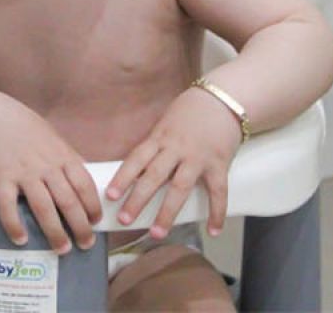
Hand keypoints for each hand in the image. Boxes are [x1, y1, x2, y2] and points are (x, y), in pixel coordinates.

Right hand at [0, 106, 101, 254]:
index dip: (92, 205)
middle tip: (85, 244)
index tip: (96, 222)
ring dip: (55, 231)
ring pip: (43, 207)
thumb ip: (69, 159)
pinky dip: (14, 224)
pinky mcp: (2, 178)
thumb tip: (86, 181)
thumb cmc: (26, 130)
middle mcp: (46, 166)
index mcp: (62, 155)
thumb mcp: (54, 139)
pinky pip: (8, 206)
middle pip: (68, 200)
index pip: (84, 184)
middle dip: (80, 226)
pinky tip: (21, 239)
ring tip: (62, 249)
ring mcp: (24, 173)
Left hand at [105, 86, 242, 238]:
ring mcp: (198, 157)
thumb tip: (137, 167)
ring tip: (157, 233)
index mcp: (160, 137)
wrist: (222, 99)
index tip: (110, 196)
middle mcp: (176, 148)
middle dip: (138, 199)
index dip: (122, 178)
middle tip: (124, 219)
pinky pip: (218, 192)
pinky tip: (212, 231)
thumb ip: (155, 144)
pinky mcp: (219, 164)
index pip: (136, 159)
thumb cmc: (190, 111)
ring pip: (180, 188)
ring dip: (167, 212)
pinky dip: (216, 213)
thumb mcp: (166, 123)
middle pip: (154, 176)